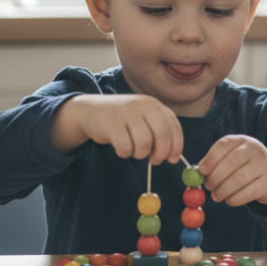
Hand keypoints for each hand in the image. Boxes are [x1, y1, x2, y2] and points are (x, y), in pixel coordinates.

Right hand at [51, 94, 182, 162]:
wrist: (90, 110)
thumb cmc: (122, 120)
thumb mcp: (143, 119)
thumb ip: (158, 132)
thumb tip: (174, 157)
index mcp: (153, 104)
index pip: (173, 126)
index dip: (176, 145)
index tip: (173, 159)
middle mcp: (142, 105)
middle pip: (162, 134)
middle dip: (161, 153)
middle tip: (155, 161)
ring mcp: (126, 113)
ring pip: (144, 143)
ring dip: (140, 154)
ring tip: (133, 150)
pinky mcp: (111, 123)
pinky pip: (125, 147)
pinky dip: (124, 153)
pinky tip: (120, 149)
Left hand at [198, 135, 266, 212]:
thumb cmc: (246, 166)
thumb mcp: (233, 158)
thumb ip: (215, 162)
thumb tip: (196, 173)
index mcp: (242, 140)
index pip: (224, 145)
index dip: (210, 159)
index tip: (202, 171)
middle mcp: (254, 149)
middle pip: (230, 163)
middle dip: (215, 177)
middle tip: (208, 187)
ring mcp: (263, 165)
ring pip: (238, 179)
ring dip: (223, 191)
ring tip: (216, 196)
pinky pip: (247, 193)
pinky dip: (234, 199)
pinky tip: (229, 199)